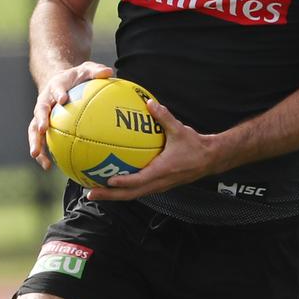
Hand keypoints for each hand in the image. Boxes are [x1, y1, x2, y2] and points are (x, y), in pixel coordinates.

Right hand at [28, 61, 112, 169]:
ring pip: (34, 129)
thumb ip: (95, 70)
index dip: (58, 93)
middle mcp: (44, 101)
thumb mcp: (86, 69)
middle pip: (39, 111)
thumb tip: (108, 71)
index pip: (56, 88)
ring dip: (35, 142)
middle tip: (42, 129)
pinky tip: (49, 167)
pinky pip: (42, 141)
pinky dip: (44, 154)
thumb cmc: (75, 77)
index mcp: (55, 86)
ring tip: (37, 155)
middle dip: (39, 120)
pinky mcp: (43, 127)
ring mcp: (41, 115)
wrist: (59, 83)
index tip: (62, 99)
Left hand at [85, 99, 217, 200]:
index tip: (107, 180)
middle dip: (109, 195)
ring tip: (95, 191)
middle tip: (90, 193)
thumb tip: (150, 102)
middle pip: (130, 194)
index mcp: (162, 171)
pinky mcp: (158, 185)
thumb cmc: (195, 146)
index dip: (123, 182)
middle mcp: (158, 182)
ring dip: (114, 196)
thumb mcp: (180, 130)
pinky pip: (138, 190)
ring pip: (133, 195)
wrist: (209, 159)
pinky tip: (112, 182)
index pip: (139, 180)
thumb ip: (164, 117)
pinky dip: (123, 190)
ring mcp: (158, 186)